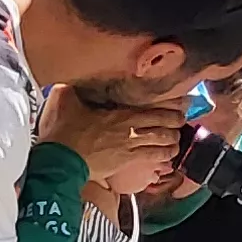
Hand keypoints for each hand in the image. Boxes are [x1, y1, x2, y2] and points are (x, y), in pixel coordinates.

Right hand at [38, 87, 180, 181]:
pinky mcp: (124, 163)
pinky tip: (166, 158)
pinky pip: (150, 159)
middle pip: (163, 128)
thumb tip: (69, 77)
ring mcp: (129, 149)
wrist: (59, 161)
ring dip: (171, 143)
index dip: (171, 109)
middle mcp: (130, 131)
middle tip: (181, 121)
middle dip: (176, 125)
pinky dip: (162, 158)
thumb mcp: (64, 99)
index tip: (181, 105)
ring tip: (176, 141)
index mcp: (121, 114)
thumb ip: (71, 86)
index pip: (155, 110)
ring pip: (160, 145)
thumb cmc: (63, 131)